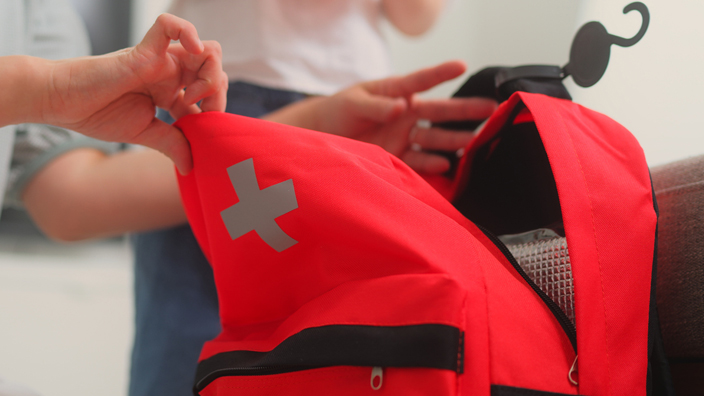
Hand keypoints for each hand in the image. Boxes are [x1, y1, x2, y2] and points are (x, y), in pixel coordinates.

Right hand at [39, 14, 227, 173]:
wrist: (61, 103)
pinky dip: (188, 33)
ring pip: (205, 49)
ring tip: (189, 95)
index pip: (210, 94)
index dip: (215, 111)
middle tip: (199, 113)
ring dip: (210, 73)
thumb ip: (171, 144)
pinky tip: (192, 51)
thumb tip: (191, 166)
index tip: (202, 132)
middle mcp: (170, 73)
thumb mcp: (143, 134)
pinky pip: (169, 25)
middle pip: (214, 70)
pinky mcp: (143, 51)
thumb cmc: (96, 114)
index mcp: (171, 92)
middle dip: (217, 93)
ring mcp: (159, 60)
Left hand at [315, 61, 496, 173]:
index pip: (422, 80)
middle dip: (465, 110)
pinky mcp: (398, 157)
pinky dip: (432, 163)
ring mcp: (404, 136)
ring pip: (434, 137)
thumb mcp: (353, 103)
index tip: (462, 66)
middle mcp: (406, 114)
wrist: (324, 138)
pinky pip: (419, 161)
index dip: (441, 73)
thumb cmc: (339, 111)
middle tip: (491, 109)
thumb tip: (401, 107)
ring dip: (454, 139)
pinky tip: (446, 163)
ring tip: (474, 141)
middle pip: (439, 111)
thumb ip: (376, 106)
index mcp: (396, 92)